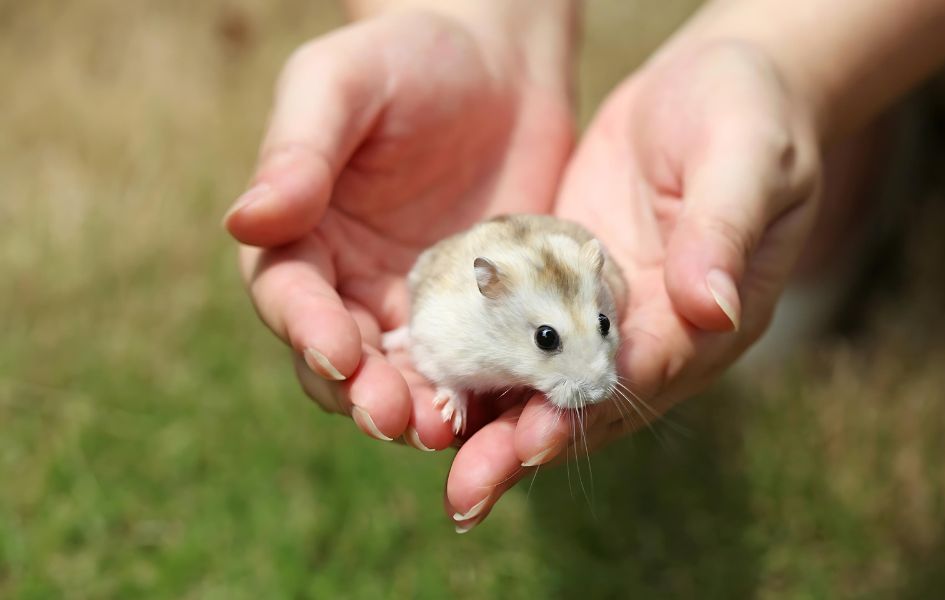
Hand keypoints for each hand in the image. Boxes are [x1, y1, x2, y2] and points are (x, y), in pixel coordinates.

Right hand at [226, 9, 573, 448]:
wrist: (499, 64)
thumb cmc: (411, 57)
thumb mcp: (346, 83)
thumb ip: (300, 148)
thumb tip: (245, 221)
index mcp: (303, 234)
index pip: (290, 294)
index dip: (308, 328)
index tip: (338, 351)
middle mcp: (350, 282)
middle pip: (342, 356)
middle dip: (362, 391)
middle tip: (394, 416)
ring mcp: (415, 304)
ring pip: (403, 374)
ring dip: (418, 408)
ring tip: (444, 429)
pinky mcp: (477, 314)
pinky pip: (472, 362)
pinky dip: (480, 390)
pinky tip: (500, 409)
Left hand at [443, 40, 821, 528]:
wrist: (712, 90)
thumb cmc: (747, 114)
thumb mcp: (745, 156)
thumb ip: (724, 228)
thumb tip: (711, 308)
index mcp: (704, 319)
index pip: (643, 377)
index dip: (587, 411)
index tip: (533, 441)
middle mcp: (651, 334)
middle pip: (585, 405)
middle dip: (523, 446)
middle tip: (464, 494)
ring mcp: (602, 316)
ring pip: (543, 383)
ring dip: (490, 423)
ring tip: (427, 452)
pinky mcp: (562, 289)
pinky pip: (519, 337)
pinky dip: (478, 363)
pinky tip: (425, 382)